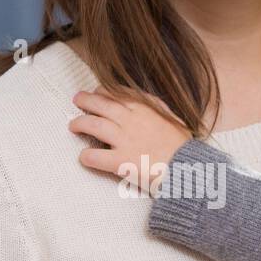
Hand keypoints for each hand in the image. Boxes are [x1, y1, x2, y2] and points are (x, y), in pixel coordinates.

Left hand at [68, 88, 191, 194]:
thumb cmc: (183, 146)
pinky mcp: (120, 161)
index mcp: (144, 108)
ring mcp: (123, 140)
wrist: (187, 168)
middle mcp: (130, 120)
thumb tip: (150, 102)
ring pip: (92, 124)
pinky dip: (86, 156)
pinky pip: (95, 156)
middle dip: (85, 100)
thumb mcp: (174, 119)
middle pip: (100, 103)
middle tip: (77, 100)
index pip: (116, 92)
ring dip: (79, 123)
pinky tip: (83, 157)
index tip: (98, 93)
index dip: (103, 92)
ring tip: (73, 126)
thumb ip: (159, 108)